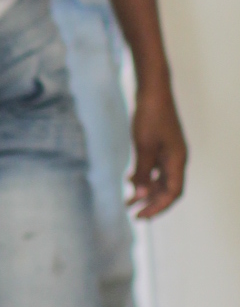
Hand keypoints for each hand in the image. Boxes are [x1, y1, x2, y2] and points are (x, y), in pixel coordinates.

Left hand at [130, 75, 186, 217]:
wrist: (153, 90)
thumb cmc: (150, 116)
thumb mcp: (143, 146)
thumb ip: (143, 172)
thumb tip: (141, 195)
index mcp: (177, 160)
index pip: (173, 193)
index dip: (158, 207)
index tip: (141, 216)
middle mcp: (176, 159)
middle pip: (167, 189)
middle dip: (151, 203)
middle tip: (132, 214)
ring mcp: (169, 152)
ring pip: (160, 180)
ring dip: (145, 192)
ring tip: (128, 203)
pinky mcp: (161, 146)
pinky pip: (154, 168)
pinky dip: (143, 177)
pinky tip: (129, 182)